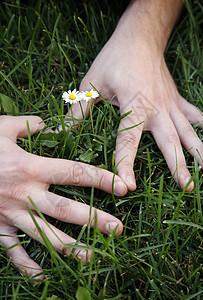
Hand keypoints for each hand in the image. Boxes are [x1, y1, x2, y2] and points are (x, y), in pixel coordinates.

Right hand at [0, 115, 126, 278]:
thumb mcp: (2, 127)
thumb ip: (28, 125)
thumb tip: (46, 124)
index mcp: (30, 167)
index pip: (75, 173)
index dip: (101, 179)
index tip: (122, 187)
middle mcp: (24, 193)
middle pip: (65, 209)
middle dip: (93, 220)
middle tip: (117, 229)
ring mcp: (9, 214)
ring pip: (44, 235)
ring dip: (69, 248)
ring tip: (92, 256)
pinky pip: (12, 251)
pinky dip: (27, 265)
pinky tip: (44, 275)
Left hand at [67, 31, 202, 190]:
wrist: (140, 37)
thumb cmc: (114, 58)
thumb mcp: (92, 83)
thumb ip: (78, 110)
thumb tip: (58, 132)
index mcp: (134, 105)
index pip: (128, 141)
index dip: (126, 164)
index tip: (127, 186)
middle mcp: (156, 108)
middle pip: (168, 141)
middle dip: (178, 166)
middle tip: (185, 188)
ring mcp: (170, 104)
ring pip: (187, 132)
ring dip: (197, 152)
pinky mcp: (177, 99)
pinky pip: (194, 116)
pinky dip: (201, 129)